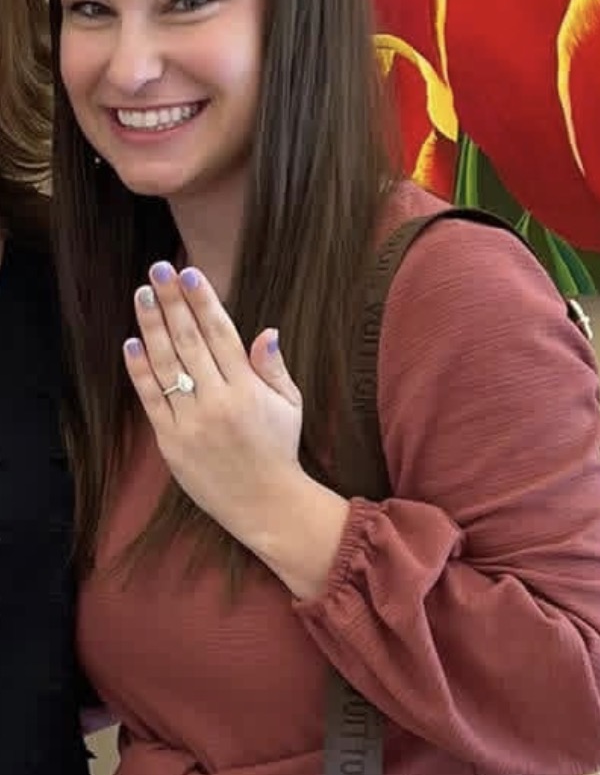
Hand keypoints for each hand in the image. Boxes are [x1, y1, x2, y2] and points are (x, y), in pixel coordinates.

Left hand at [124, 263, 303, 544]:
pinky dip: (140, 371)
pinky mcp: (172, 441)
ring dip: (152, 326)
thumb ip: (274, 367)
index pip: (220, 334)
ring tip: (143, 295)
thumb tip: (265, 331)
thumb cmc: (278, 450)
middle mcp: (217, 401)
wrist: (265, 504)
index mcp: (247, 389)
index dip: (203, 301)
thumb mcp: (290, 405)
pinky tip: (132, 343)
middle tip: (158, 270)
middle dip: (173, 302)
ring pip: (166, 365)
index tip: (188, 273)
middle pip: (189, 341)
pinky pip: (152, 399)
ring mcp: (192, 422)